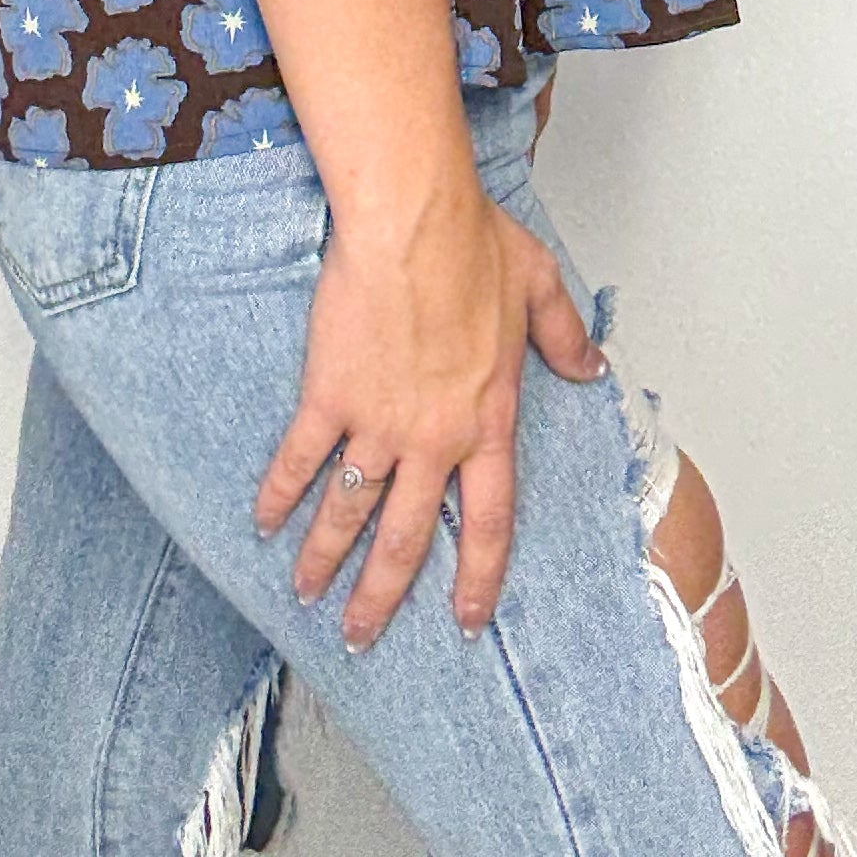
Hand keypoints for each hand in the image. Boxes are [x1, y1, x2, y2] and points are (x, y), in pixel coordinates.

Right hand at [252, 181, 605, 651]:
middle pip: (406, 539)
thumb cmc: (473, 242)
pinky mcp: (330, 397)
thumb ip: (566, 338)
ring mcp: (378, 424)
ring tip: (306, 593)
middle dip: (381, 594)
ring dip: (324, 558)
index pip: (489, 524)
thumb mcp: (539, 287)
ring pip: (348, 511)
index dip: (478, 578)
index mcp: (488, 423)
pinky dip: (280, 494)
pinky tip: (264, 521)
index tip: (465, 620)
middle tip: (360, 634)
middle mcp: (433, 440)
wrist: (412, 222)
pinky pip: (301, 460)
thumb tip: (592, 368)